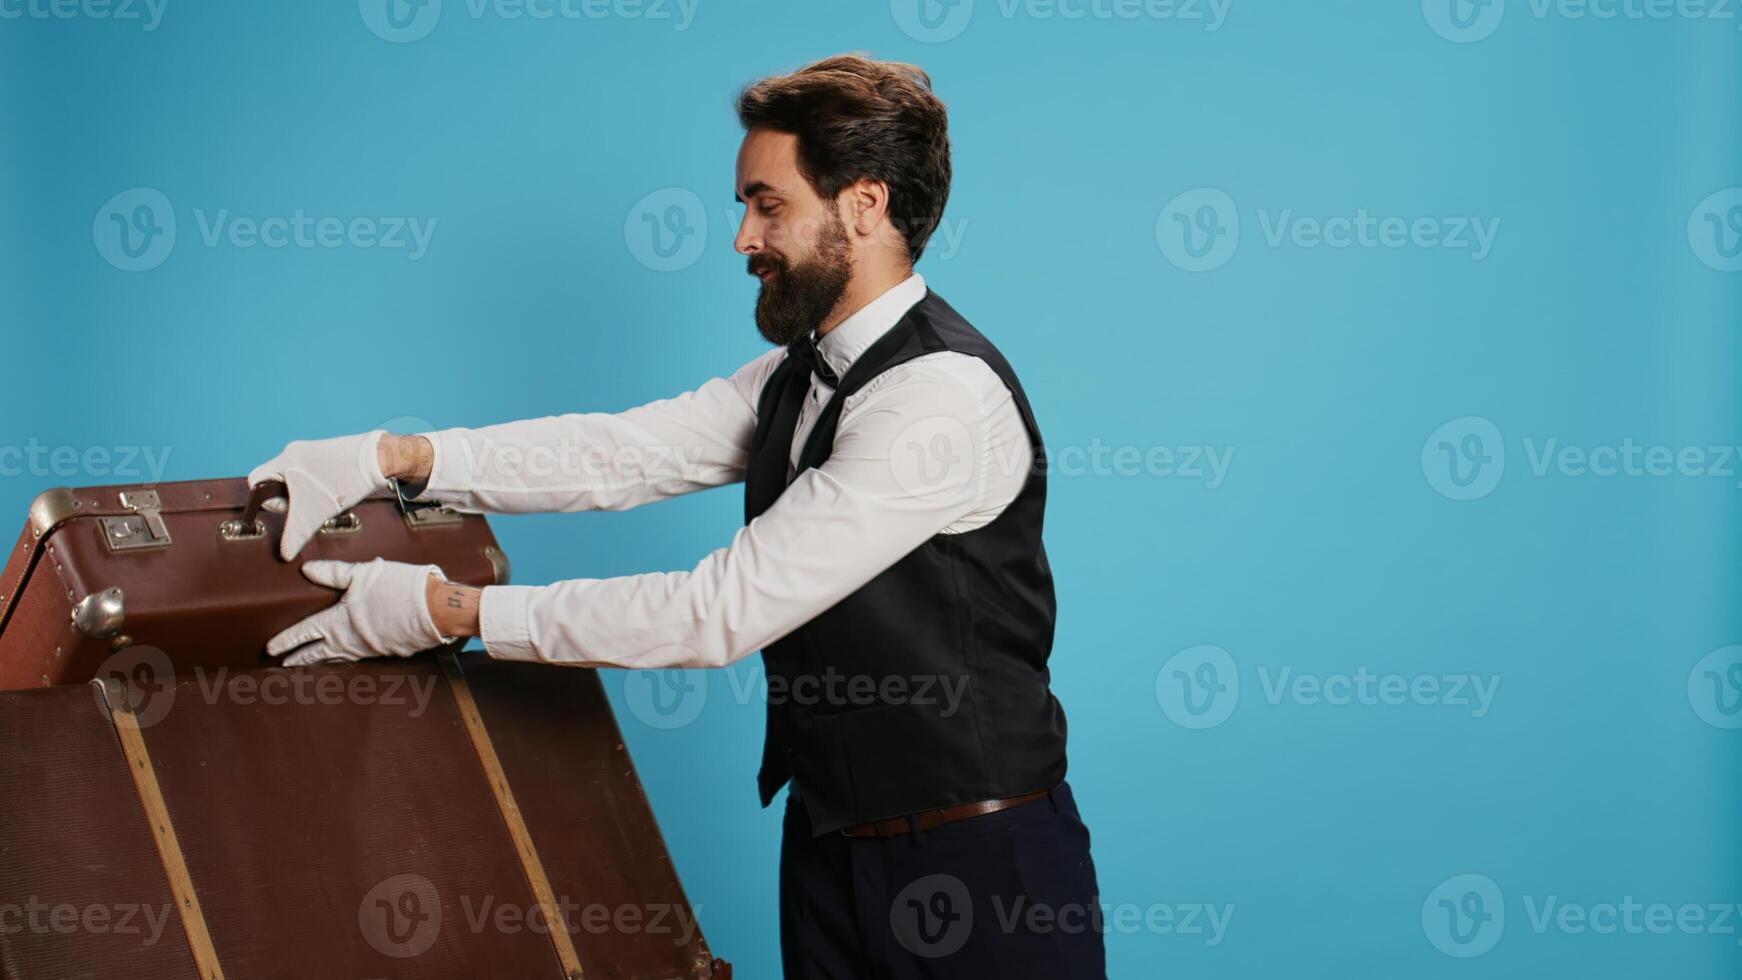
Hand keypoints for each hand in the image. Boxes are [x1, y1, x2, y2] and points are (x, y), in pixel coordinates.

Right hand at [248, 431, 389, 560]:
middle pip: (276, 482)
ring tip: (322, 501)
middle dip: (288, 500)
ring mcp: (311, 451)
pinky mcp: (326, 454)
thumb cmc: (347, 479)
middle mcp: (295, 452)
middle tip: (307, 507)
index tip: (286, 509)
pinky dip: (316, 488)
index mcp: (285, 459)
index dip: (265, 500)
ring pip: (295, 480)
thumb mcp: (317, 512)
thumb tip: (285, 553)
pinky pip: (310, 474)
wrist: (380, 459)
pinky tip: (332, 494)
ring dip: (304, 495)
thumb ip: (297, 533)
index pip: (256, 481)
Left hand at [267, 559, 451, 666]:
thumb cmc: (400, 589)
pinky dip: (346, 658)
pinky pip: (358, 657)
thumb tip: (307, 570)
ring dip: (322, 661)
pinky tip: (348, 655)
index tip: (271, 649)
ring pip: (338, 658)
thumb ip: (334, 573)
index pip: (304, 633)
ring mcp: (369, 649)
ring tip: (312, 663)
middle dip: (300, 658)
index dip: (286, 641)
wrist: (436, 609)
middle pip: (318, 653)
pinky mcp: (386, 651)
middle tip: (285, 665)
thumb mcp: (363, 573)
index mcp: (339, 622)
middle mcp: (350, 640)